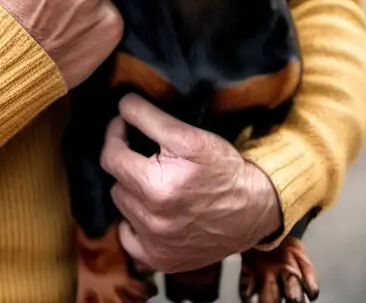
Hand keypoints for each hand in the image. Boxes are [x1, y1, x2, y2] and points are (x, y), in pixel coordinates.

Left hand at [100, 94, 281, 272]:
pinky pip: (128, 237)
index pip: (111, 155)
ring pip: (122, 205)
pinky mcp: (160, 260)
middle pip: (115, 180)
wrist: (254, 208)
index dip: (115, 133)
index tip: (123, 124)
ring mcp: (155, 244)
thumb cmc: (223, 169)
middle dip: (126, 160)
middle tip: (142, 149)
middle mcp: (153, 221)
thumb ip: (148, 118)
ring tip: (156, 179)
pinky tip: (152, 209)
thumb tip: (122, 106)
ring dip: (132, 189)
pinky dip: (134, 222)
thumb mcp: (189, 135)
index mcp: (156, 187)